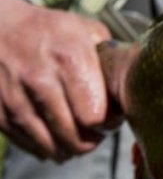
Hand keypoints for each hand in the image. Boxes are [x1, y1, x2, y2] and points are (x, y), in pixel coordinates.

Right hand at [0, 0, 111, 160]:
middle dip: (92, 140)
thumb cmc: (50, 30)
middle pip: (74, 137)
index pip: (95, 115)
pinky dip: (44, 147)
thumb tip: (130, 87)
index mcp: (69, 58)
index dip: (108, 123)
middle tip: (96, 132)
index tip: (111, 117)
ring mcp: (14, 97)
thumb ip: (110, 60)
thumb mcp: (87, 31)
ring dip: (68, 149)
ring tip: (78, 137)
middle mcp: (39, 78)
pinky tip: (54, 138)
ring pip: (50, 146)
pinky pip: (26, 144)